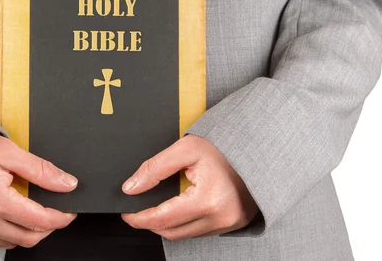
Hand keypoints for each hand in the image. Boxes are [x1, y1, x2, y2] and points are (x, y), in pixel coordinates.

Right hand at [0, 131, 77, 248]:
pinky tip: (14, 214)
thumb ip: (41, 171)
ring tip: (35, 210)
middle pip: (28, 237)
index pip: (38, 220)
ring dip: (29, 230)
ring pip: (13, 242)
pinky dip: (10, 231)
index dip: (60, 218)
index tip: (69, 211)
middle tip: (57, 212)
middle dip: (48, 227)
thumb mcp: (9, 153)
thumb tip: (68, 184)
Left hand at [120, 134, 258, 239]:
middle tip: (136, 210)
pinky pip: (200, 231)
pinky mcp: (234, 224)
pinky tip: (178, 208)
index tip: (127, 212)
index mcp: (208, 200)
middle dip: (150, 223)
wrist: (255, 147)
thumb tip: (131, 187)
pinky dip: (185, 223)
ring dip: (167, 224)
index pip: (163, 219)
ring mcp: (230, 224)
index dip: (139, 218)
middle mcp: (221, 217)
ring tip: (156, 207)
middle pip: (172, 232)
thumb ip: (154, 168)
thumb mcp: (185, 149)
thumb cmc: (223, 146)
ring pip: (185, 235)